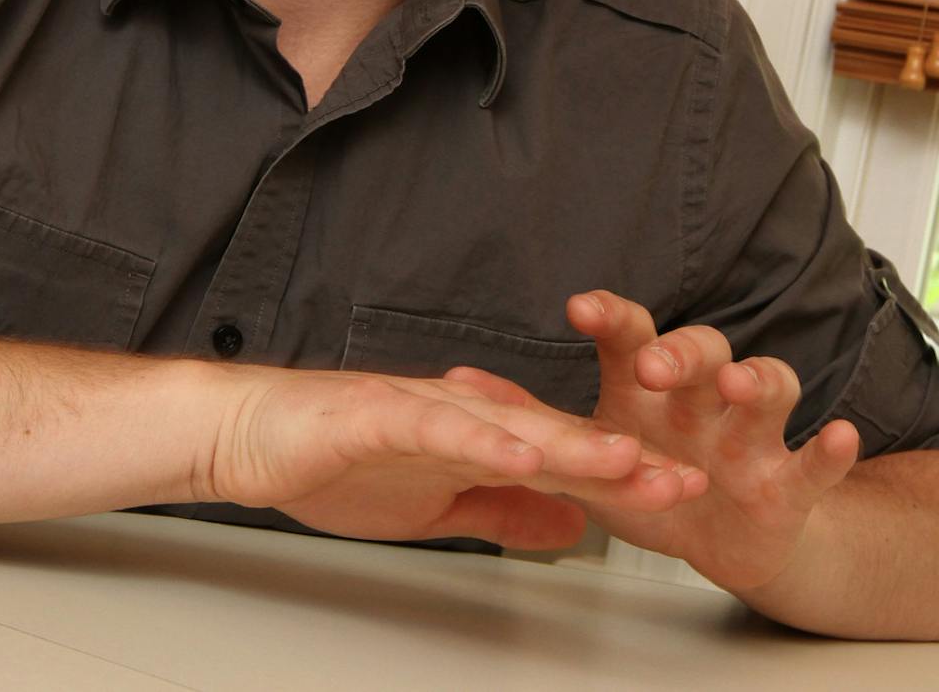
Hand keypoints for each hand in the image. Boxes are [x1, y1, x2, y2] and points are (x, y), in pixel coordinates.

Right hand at [202, 365, 702, 549]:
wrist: (252, 435)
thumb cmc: (336, 462)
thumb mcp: (439, 508)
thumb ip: (506, 513)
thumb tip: (573, 530)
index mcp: (481, 439)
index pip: (566, 461)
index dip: (627, 478)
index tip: (686, 492)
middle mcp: (465, 414)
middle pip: (556, 439)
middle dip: (622, 461)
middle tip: (685, 478)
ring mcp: (425, 409)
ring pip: (509, 426)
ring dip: (568, 442)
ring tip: (625, 459)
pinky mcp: (381, 414)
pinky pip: (439, 426)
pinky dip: (481, 438)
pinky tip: (518, 451)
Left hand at [450, 291, 859, 593]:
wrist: (719, 541)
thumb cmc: (648, 477)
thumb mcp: (586, 450)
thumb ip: (530, 417)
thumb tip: (456, 383)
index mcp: (650, 386)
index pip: (632, 336)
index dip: (610, 318)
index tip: (580, 308)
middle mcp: (705, 398)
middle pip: (703, 351)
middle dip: (681, 353)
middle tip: (656, 366)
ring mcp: (751, 437)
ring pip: (768, 386)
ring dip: (757, 380)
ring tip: (742, 384)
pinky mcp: (788, 483)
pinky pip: (815, 461)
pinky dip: (830, 449)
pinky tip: (840, 436)